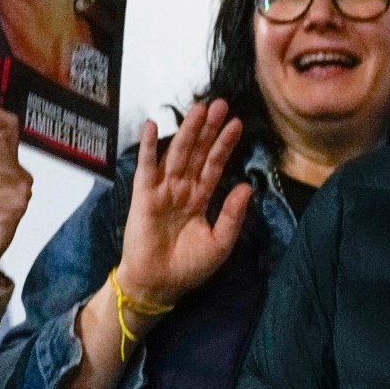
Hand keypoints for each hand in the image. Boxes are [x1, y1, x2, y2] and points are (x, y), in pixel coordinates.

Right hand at [115, 102, 252, 304]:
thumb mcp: (220, 242)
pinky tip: (153, 126)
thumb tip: (245, 186)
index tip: (237, 124)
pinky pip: (147, 168)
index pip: (215, 165)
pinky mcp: (144, 196)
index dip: (225, 145)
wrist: (159, 285)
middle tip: (220, 103)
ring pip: (177, 154)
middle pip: (198, 152)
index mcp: (201, 198)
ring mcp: (162, 190)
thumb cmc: (188, 267)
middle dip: (208, 129)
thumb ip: (232, 214)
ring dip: (187, 131)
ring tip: (199, 108)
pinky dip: (149, 147)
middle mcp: (182, 189)